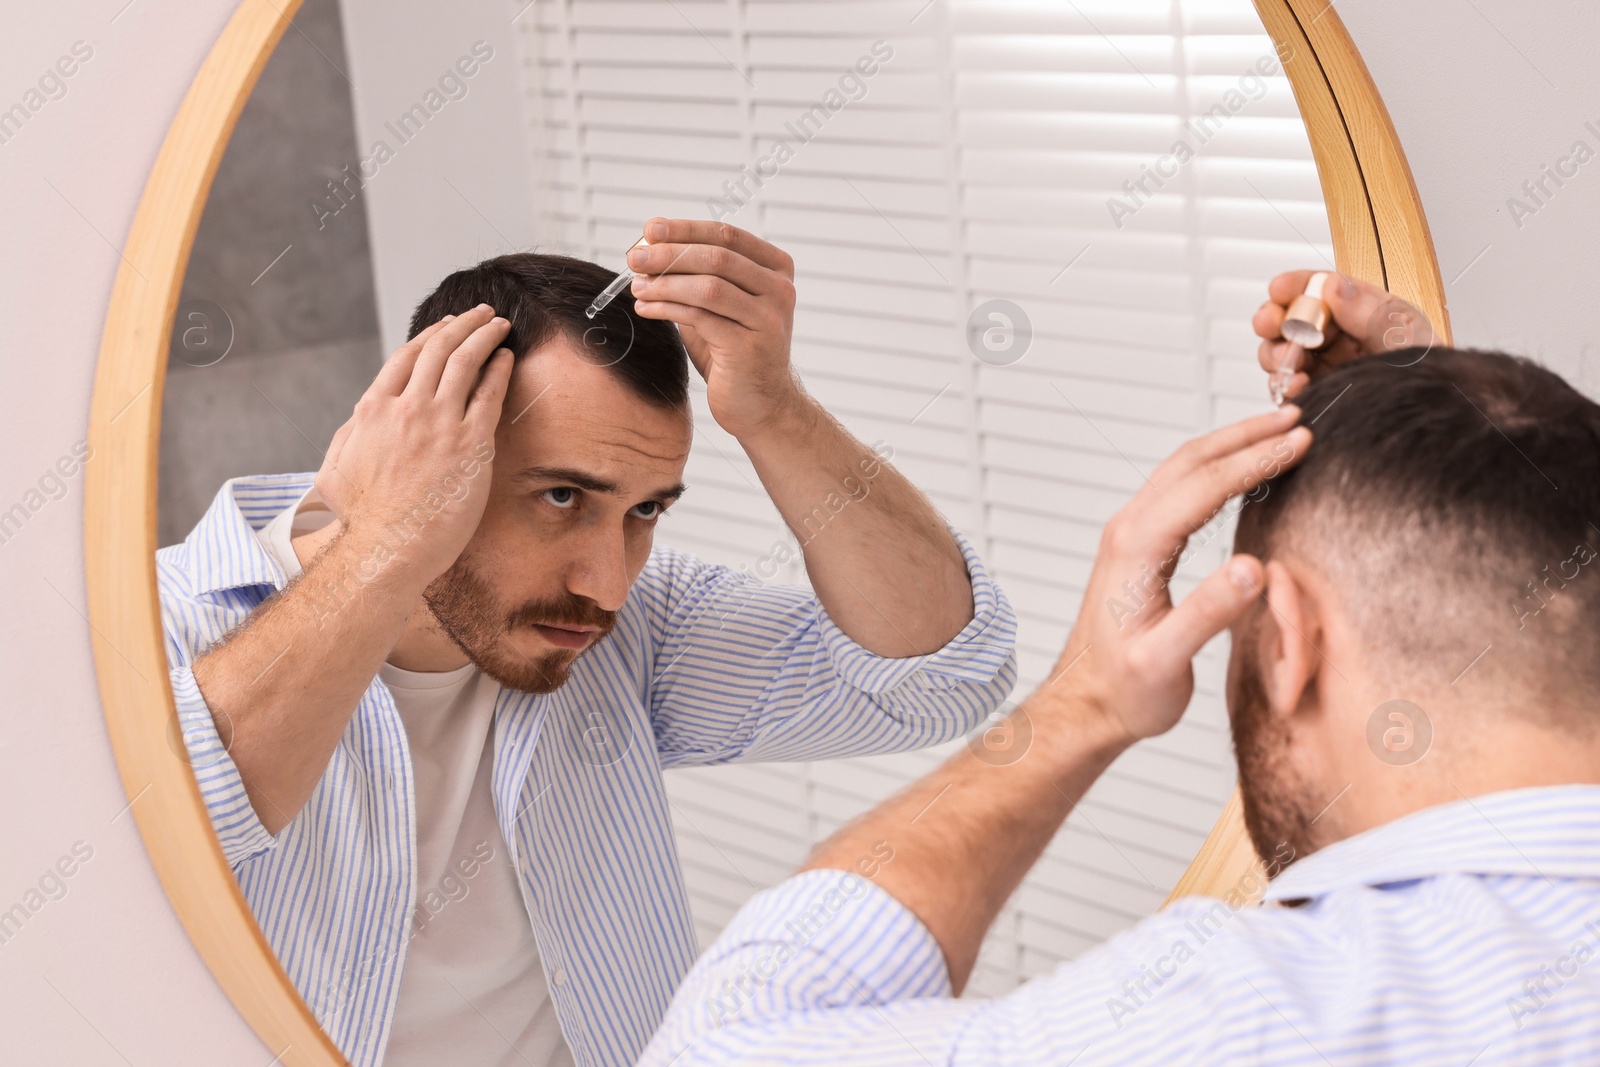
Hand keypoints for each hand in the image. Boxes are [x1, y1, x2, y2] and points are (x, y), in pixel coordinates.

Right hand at [315, 305, 512, 584]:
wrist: (382, 550)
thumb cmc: (358, 522)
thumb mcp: (336, 471)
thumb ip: (350, 437)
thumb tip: (360, 421)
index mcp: (372, 411)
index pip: (405, 359)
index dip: (430, 337)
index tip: (446, 327)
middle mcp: (406, 408)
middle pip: (438, 350)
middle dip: (463, 325)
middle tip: (481, 314)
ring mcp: (439, 424)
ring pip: (465, 362)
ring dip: (485, 336)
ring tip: (499, 325)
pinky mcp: (470, 445)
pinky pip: (489, 394)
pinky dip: (499, 370)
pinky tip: (507, 359)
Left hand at [626, 217, 798, 436]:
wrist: (760, 406)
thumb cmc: (733, 354)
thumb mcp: (716, 307)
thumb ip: (694, 278)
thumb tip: (648, 249)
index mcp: (776, 270)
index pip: (727, 235)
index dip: (685, 229)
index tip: (650, 230)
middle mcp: (780, 290)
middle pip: (717, 256)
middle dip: (669, 254)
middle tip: (634, 257)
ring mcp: (768, 319)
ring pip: (709, 286)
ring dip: (665, 283)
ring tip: (637, 286)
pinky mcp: (750, 347)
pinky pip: (701, 317)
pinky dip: (667, 308)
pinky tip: (646, 308)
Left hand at [1040, 406, 1311, 743]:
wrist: (1086, 704)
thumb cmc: (1124, 690)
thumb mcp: (1166, 662)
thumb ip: (1207, 614)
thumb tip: (1254, 565)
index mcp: (1136, 548)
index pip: (1204, 486)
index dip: (1256, 459)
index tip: (1303, 440)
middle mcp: (1128, 530)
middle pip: (1191, 462)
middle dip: (1246, 435)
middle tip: (1300, 417)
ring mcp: (1130, 534)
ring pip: (1183, 469)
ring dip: (1231, 444)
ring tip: (1278, 429)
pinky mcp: (1138, 545)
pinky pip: (1180, 489)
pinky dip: (1216, 467)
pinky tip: (1242, 470)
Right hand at [1253, 270, 1436, 399]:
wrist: (1428, 424)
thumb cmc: (1429, 380)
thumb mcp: (1406, 337)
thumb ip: (1369, 311)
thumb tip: (1334, 286)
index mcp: (1362, 314)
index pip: (1323, 290)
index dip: (1297, 285)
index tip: (1279, 287)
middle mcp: (1339, 339)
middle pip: (1293, 320)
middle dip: (1276, 319)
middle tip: (1271, 323)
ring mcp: (1325, 369)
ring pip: (1283, 353)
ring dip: (1277, 353)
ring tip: (1288, 361)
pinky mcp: (1316, 396)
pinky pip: (1287, 387)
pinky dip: (1283, 385)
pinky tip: (1295, 384)